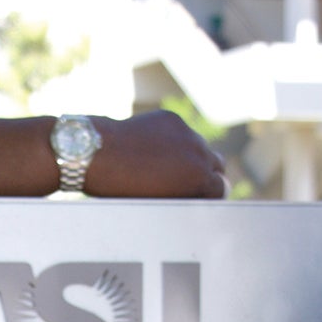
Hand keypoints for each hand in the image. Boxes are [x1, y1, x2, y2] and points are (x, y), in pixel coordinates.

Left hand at [86, 111, 226, 199]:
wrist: (100, 154)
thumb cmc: (124, 189)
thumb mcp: (160, 202)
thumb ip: (184, 197)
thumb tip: (194, 197)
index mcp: (200, 178)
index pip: (221, 188)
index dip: (209, 195)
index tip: (198, 199)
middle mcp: (200, 153)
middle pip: (217, 166)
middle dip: (206, 175)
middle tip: (186, 185)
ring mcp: (187, 133)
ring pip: (200, 147)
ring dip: (191, 156)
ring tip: (166, 167)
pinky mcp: (173, 119)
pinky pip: (182, 133)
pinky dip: (174, 141)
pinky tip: (151, 149)